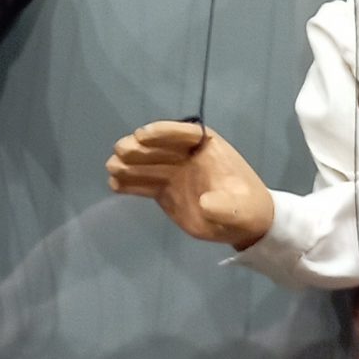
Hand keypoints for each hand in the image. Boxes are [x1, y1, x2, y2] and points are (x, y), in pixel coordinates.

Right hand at [105, 121, 273, 249]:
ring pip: (147, 164)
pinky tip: (114, 184)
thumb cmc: (246, 210)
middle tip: (121, 151)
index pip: (184, 133)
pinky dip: (129, 183)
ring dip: (129, 164)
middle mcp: (187, 155)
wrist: (243, 226)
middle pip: (160, 147)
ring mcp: (174, 172)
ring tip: (112, 167)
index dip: (163, 132)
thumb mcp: (242, 210)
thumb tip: (205, 203)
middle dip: (140, 147)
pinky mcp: (164, 190)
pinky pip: (143, 183)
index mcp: (208, 147)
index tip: (143, 134)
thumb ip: (225, 206)